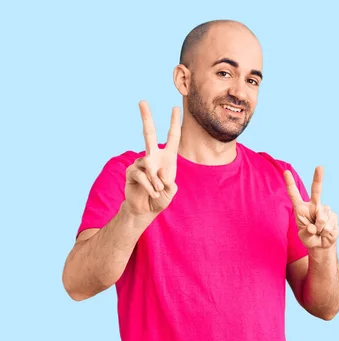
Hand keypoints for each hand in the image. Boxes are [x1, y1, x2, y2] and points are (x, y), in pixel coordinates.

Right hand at [124, 101, 180, 215]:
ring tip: (158, 192)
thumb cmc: (161, 198)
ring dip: (156, 182)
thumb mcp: (171, 190)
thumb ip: (168, 181)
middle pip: (148, 134)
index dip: (174, 123)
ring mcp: (140, 163)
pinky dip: (150, 186)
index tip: (175, 107)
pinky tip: (152, 193)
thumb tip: (157, 173)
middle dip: (146, 117)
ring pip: (149, 165)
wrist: (146, 209)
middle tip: (142, 101)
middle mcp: (153, 156)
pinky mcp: (131, 171)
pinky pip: (142, 175)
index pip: (172, 137)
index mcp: (167, 158)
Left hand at [284, 166, 338, 249]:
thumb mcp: (304, 237)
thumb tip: (314, 227)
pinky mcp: (333, 215)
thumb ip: (307, 232)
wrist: (321, 244)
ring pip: (322, 217)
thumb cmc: (310, 238)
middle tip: (320, 167)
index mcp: (301, 208)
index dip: (290, 183)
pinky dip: (326, 231)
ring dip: (320, 228)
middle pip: (316, 190)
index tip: (285, 172)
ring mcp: (324, 209)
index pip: (294, 194)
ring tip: (319, 232)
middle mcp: (313, 205)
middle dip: (318, 178)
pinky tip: (325, 232)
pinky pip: (329, 223)